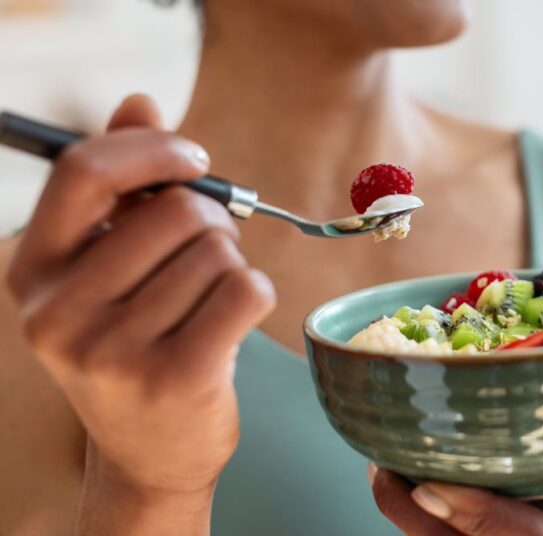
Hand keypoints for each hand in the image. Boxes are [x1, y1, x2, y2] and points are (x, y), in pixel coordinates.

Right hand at [4, 95, 275, 497]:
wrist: (151, 452)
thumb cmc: (136, 343)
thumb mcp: (109, 269)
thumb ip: (120, 187)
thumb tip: (140, 101)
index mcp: (34, 272)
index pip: (85, 172)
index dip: (151, 149)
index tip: (193, 159)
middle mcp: (60, 312)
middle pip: (175, 212)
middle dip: (211, 223)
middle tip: (208, 254)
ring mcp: (114, 351)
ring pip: (217, 252)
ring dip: (230, 266)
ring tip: (207, 301)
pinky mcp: (175, 378)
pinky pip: (246, 289)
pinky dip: (256, 294)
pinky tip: (233, 322)